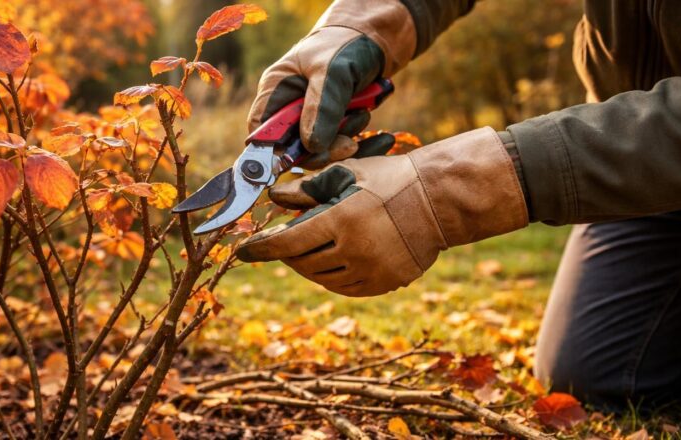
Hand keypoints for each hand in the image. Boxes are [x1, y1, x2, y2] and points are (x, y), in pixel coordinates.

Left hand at [236, 127, 528, 296]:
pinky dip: (330, 276)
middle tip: (281, 240)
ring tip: (308, 247)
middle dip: (286, 252)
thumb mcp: (345, 174)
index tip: (242, 251)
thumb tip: (274, 198)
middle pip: (302, 262)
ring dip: (306, 265)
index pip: (288, 243)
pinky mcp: (383, 284)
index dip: (261, 249)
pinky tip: (330, 259)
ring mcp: (371, 272)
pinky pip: (344, 287)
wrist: (437, 202)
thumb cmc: (389, 180)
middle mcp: (355, 251)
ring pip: (321, 278)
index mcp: (342, 220)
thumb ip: (306, 189)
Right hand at [247, 0, 415, 169]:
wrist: (377, 39)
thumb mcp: (332, 72)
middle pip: (294, 148)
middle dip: (322, 148)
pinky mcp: (335, 125)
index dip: (275, 151)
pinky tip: (383, 138)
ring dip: (345, 139)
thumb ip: (321, 108)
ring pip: (322, 149)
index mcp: (276, 91)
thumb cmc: (346, 46)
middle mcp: (290, 108)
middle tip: (348, 144)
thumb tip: (312, 146)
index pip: (261, 133)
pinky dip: (362, 143)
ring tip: (364, 114)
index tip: (305, 156)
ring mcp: (313, 118)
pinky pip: (343, 146)